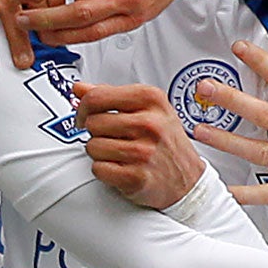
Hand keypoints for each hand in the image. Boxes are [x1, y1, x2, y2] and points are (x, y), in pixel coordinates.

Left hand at [72, 82, 206, 209]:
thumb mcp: (147, 108)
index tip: (83, 115)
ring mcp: (144, 151)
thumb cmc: (166, 141)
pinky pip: (98, 169)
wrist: (188, 179)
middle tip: (111, 137)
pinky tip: (120, 167)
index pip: (97, 97)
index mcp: (151, 99)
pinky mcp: (137, 177)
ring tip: (118, 153)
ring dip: (100, 153)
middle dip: (96, 132)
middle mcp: (149, 123)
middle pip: (92, 123)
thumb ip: (111, 95)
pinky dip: (104, 170)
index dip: (83, 107)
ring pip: (92, 147)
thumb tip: (79, 88)